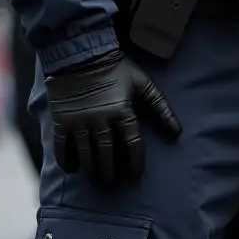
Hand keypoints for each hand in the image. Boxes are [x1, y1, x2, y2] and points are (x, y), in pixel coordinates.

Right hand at [45, 49, 180, 185]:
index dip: (135, 163)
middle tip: (113, 183)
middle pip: (107, 155)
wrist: (82, 55)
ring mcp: (79, 122)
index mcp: (122, 111)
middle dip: (111, 173)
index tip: (135, 175)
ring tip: (97, 180)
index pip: (132, 144)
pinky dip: (67, 161)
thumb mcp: (142, 83)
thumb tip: (177, 132)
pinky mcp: (61, 121)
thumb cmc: (116, 69)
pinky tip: (73, 168)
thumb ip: (160, 107)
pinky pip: (62, 148)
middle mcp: (101, 120)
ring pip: (86, 155)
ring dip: (92, 171)